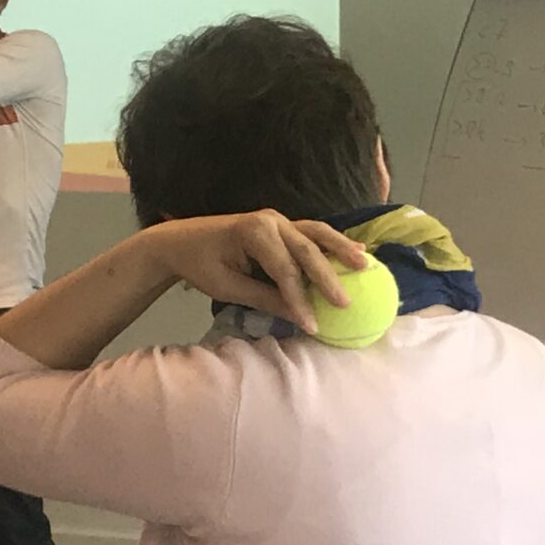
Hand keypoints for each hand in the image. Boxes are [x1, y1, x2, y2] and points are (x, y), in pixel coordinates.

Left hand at [152, 209, 367, 332]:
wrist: (179, 241)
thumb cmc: (200, 264)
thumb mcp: (227, 287)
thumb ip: (264, 300)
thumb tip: (299, 318)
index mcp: (253, 233)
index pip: (284, 270)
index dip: (300, 299)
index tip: (313, 325)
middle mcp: (270, 220)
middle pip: (306, 250)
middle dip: (328, 278)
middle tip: (346, 303)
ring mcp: (277, 219)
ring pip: (316, 233)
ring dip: (341, 249)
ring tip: (365, 265)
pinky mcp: (280, 224)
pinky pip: (310, 233)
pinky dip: (332, 243)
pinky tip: (355, 251)